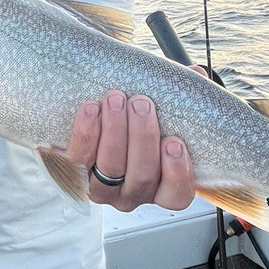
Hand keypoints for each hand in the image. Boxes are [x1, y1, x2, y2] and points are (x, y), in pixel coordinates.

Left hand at [67, 69, 206, 211]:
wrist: (92, 123)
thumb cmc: (133, 123)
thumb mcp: (161, 113)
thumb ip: (180, 99)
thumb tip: (196, 73)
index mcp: (160, 187)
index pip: (176, 195)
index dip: (177, 172)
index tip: (174, 141)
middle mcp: (132, 194)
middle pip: (142, 177)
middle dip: (142, 138)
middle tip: (141, 103)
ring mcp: (101, 190)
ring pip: (110, 169)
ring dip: (114, 132)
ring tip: (115, 99)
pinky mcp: (72, 176)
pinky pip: (77, 162)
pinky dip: (85, 134)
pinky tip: (90, 109)